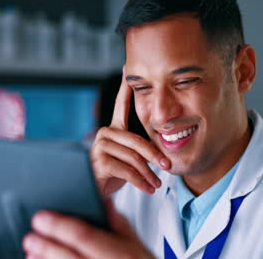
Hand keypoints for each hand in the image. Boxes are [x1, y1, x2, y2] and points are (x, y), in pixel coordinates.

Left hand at [23, 198, 153, 258]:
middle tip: (31, 236)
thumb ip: (115, 220)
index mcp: (121, 251)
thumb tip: (100, 199)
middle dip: (47, 245)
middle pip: (70, 255)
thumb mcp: (133, 239)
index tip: (42, 217)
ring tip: (31, 252)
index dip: (60, 226)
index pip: (85, 235)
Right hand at [90, 69, 170, 195]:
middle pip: (137, 141)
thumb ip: (140, 150)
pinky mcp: (98, 161)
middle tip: (168, 166)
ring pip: (134, 158)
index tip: (127, 68)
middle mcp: (105, 134)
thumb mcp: (130, 160)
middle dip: (155, 155)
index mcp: (114, 130)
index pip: (120, 105)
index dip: (125, 88)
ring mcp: (100, 146)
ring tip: (156, 184)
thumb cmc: (113, 175)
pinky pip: (127, 170)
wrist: (94, 194)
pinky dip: (141, 182)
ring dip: (148, 174)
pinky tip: (148, 188)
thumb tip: (164, 151)